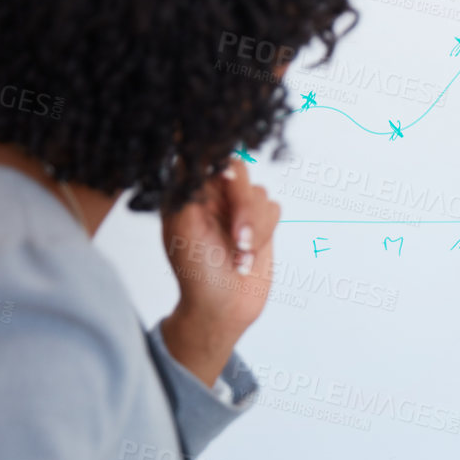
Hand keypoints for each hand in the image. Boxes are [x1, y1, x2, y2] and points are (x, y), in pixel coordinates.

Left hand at [159, 161, 280, 385]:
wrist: (223, 309)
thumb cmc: (196, 273)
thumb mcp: (184, 227)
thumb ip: (191, 186)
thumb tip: (192, 150)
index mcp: (186, 193)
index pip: (203, 155)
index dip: (217, 158)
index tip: (225, 175)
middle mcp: (210, 196)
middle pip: (237, 170)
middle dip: (242, 206)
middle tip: (238, 238)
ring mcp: (236, 209)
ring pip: (259, 193)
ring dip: (254, 228)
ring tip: (239, 256)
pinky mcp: (260, 222)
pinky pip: (274, 208)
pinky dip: (265, 233)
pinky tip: (249, 256)